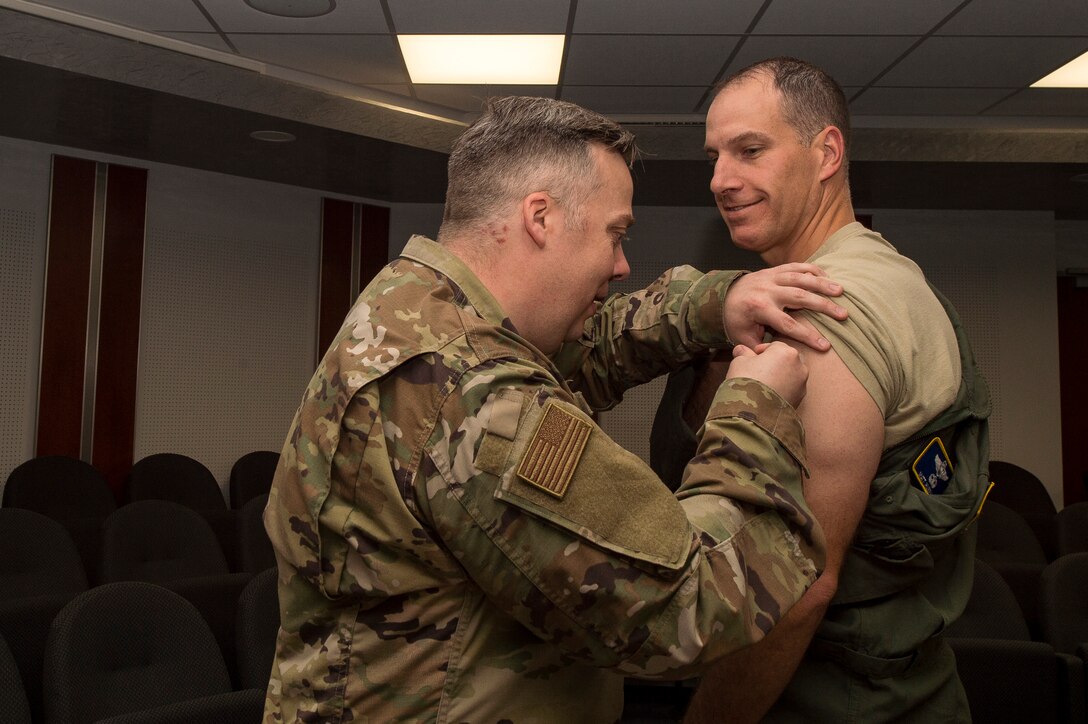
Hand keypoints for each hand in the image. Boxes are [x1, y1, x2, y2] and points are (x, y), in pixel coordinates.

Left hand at [724, 264, 846, 350]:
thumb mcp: (742, 336)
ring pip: (800, 278)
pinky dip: (813, 270)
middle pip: (799, 298)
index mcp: (758, 308)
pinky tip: (828, 277)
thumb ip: (758, 347)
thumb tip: (775, 356)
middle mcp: (766, 290)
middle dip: (822, 306)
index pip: (787, 324)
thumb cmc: (736, 320)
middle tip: (843, 315)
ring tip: (841, 292)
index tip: (826, 346)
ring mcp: (771, 277)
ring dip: (822, 284)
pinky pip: (796, 266)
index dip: (807, 336)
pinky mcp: (774, 270)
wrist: (723, 295)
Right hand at [726, 342, 807, 407]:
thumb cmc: (746, 382)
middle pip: (786, 359)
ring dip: (780, 375)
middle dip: (774, 362)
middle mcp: (799, 365)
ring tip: (764, 383)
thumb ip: (743, 353)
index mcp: (785, 352)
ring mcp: (802, 383)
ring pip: (791, 374)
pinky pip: (792, 388)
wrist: (753, 412)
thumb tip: (741, 350)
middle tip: (759, 370)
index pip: (774, 345)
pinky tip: (769, 394)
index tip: (752, 357)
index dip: (761, 351)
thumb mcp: (739, 362)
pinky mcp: (800, 398)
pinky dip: (783, 388)